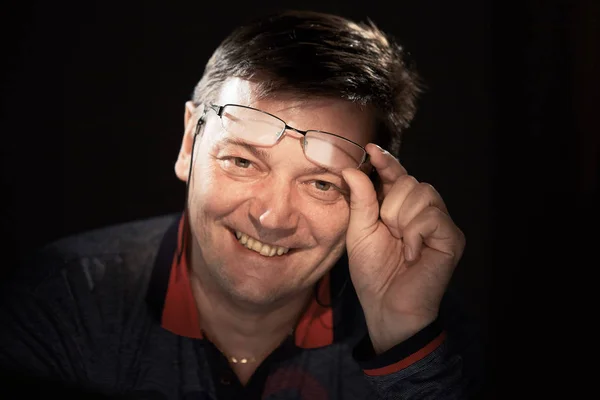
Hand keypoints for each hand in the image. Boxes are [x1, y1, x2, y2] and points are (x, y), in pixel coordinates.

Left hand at [341, 144, 464, 353]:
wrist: (385, 305)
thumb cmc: (372, 271)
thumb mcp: (359, 231)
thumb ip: (360, 199)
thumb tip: (352, 168)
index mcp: (399, 207)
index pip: (397, 175)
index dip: (386, 161)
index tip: (370, 149)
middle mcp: (423, 211)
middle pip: (409, 181)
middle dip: (390, 205)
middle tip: (387, 230)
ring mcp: (439, 224)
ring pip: (422, 193)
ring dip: (401, 219)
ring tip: (399, 242)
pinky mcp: (451, 238)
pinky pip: (432, 216)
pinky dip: (414, 234)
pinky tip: (411, 253)